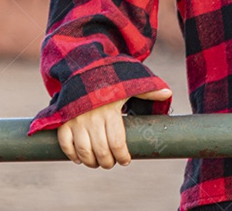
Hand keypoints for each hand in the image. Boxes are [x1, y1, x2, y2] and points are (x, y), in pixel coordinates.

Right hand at [56, 87, 171, 168]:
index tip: (126, 160)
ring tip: (98, 163)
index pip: (117, 142)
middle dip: (108, 162)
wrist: (81, 68)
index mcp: (110, 110)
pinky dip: (71, 154)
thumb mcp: (129, 82)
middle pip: (101, 150)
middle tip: (112, 163)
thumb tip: (168, 93)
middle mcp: (92, 117)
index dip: (122, 156)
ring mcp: (76, 119)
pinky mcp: (63, 120)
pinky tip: (79, 159)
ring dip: (91, 162)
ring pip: (83, 150)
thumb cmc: (109, 79)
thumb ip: (148, 90)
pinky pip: (65, 143)